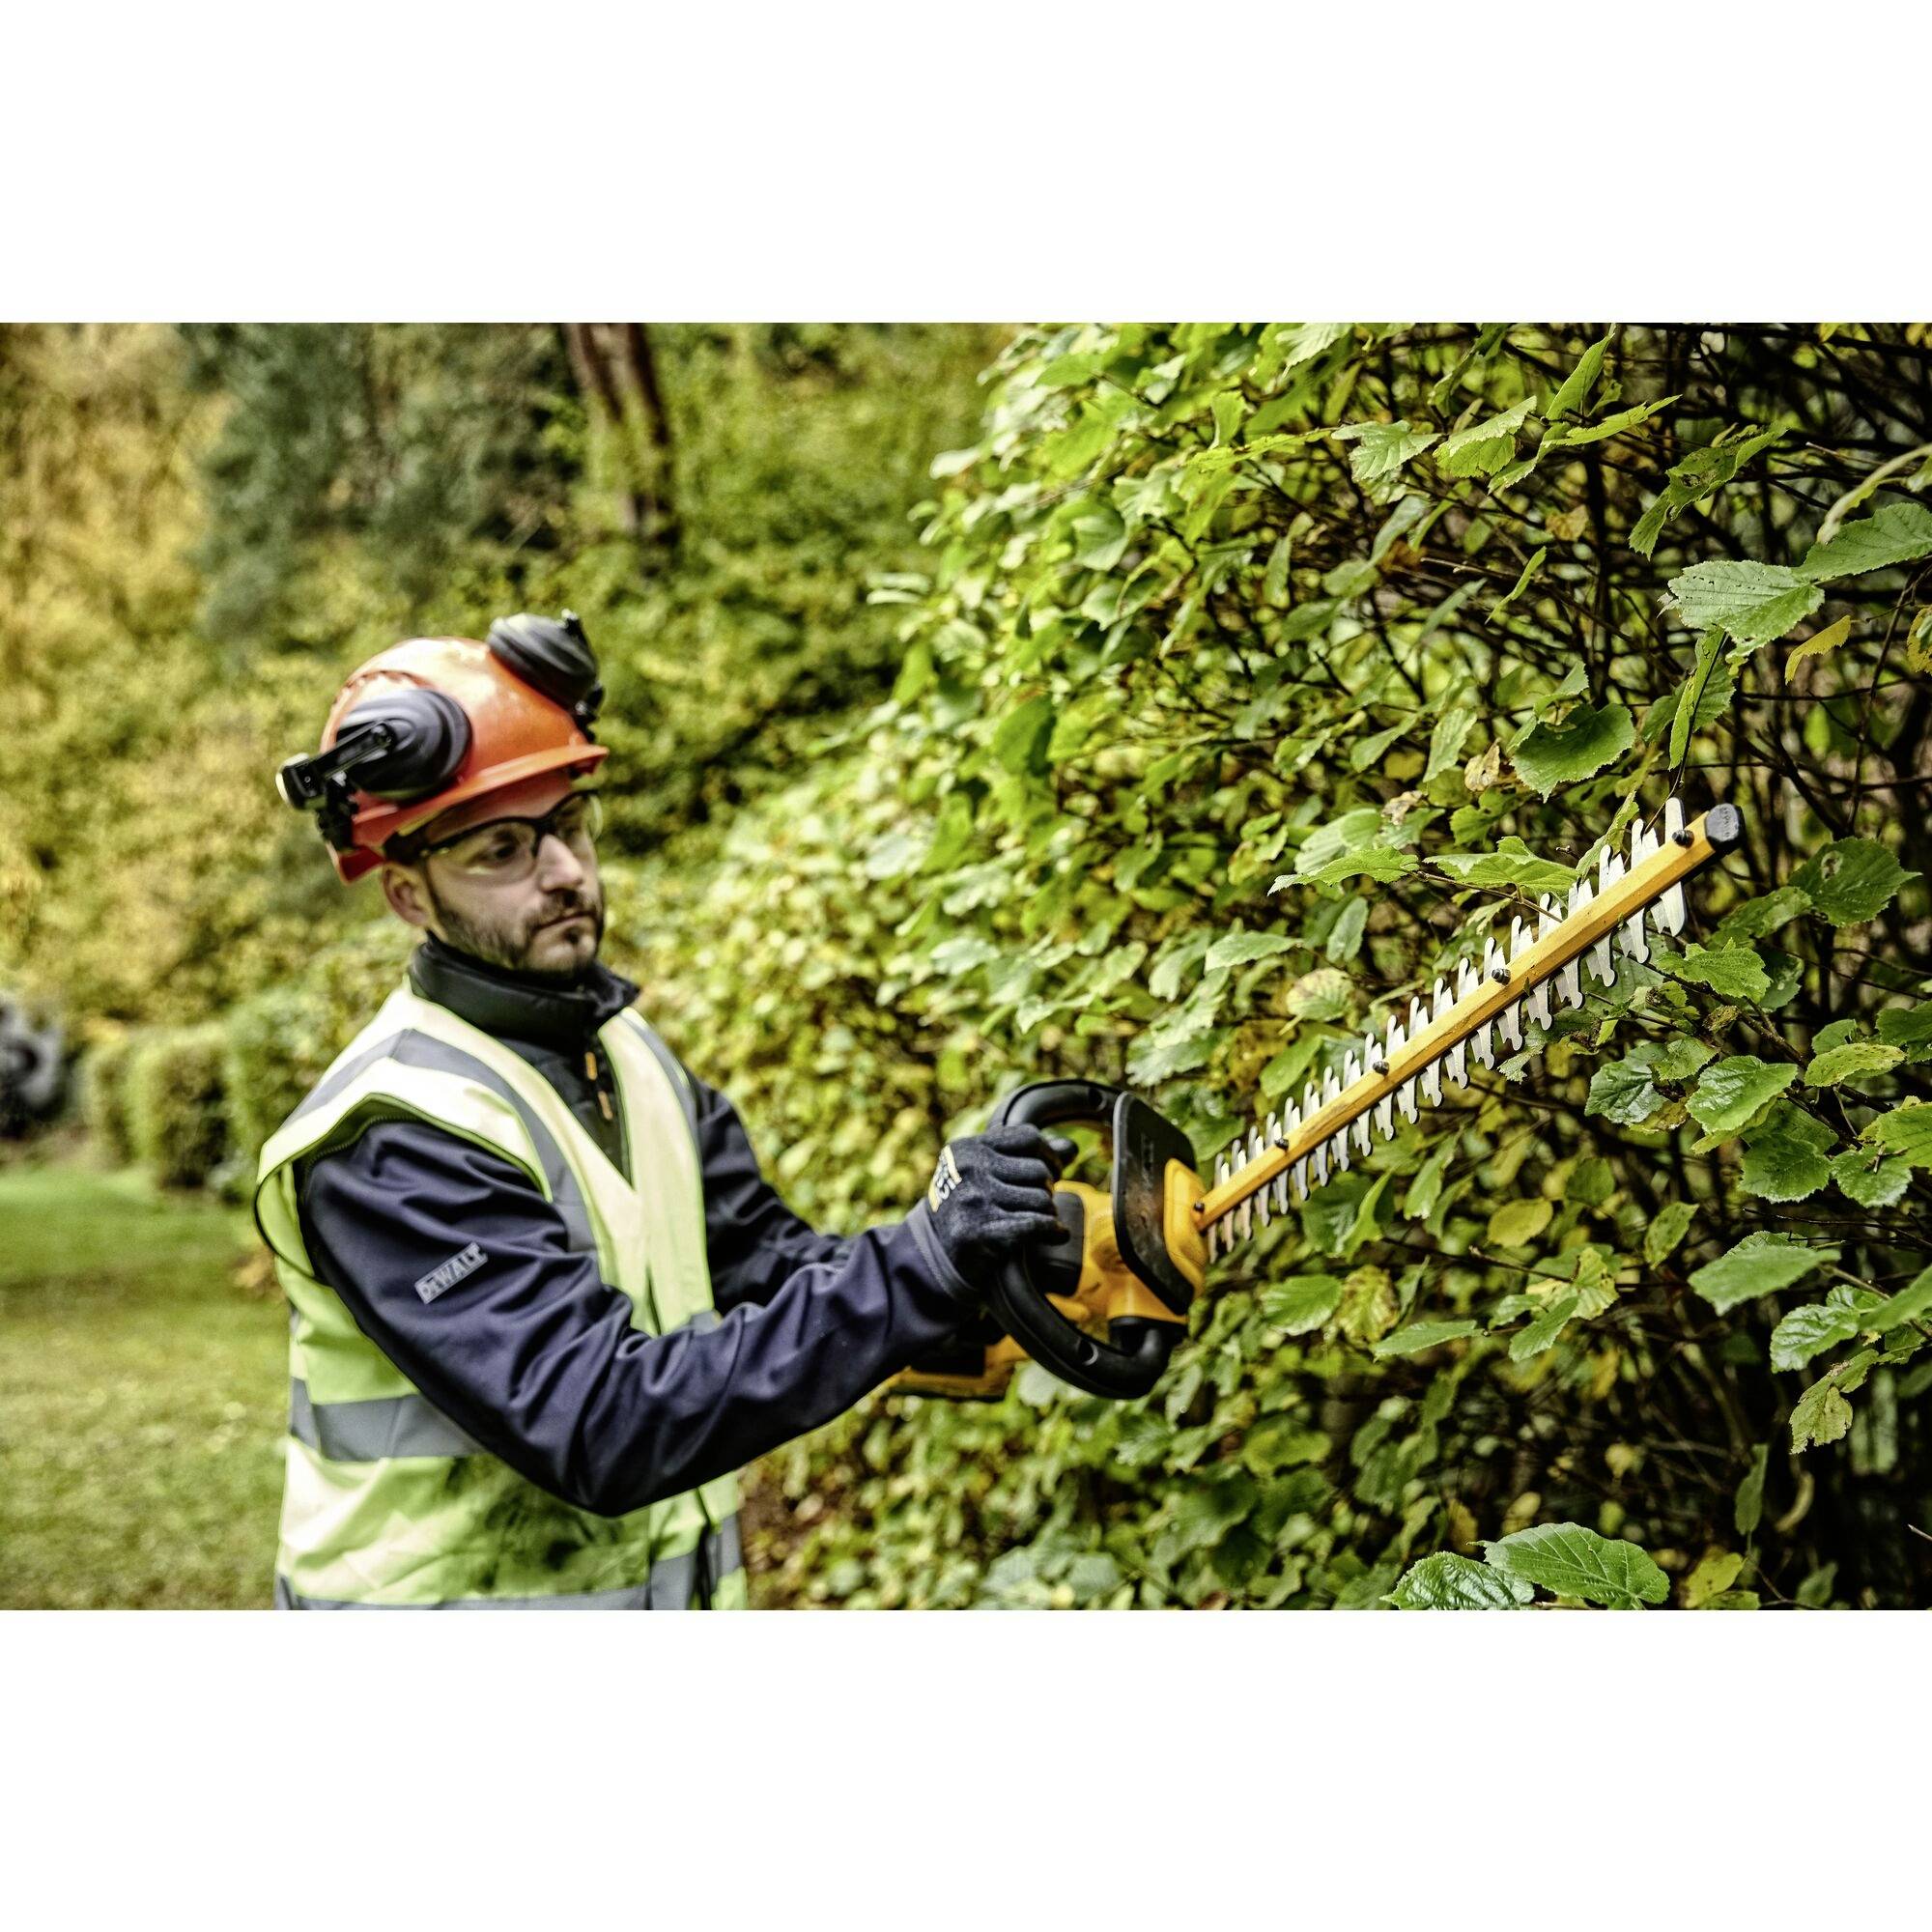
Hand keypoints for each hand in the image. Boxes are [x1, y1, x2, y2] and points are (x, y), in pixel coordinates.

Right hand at [922, 1123, 1077, 1282]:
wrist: (934, 1253)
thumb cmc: (968, 1207)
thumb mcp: (985, 1172)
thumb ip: (1025, 1157)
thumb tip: (1070, 1149)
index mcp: (968, 1148)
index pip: (1029, 1137)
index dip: (1050, 1155)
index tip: (1053, 1171)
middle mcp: (968, 1169)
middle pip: (1039, 1171)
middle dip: (1046, 1189)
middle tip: (1038, 1203)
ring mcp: (973, 1200)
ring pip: (1042, 1200)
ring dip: (1048, 1213)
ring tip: (1038, 1220)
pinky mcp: (980, 1232)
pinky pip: (1036, 1224)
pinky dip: (1053, 1231)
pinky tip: (1056, 1234)